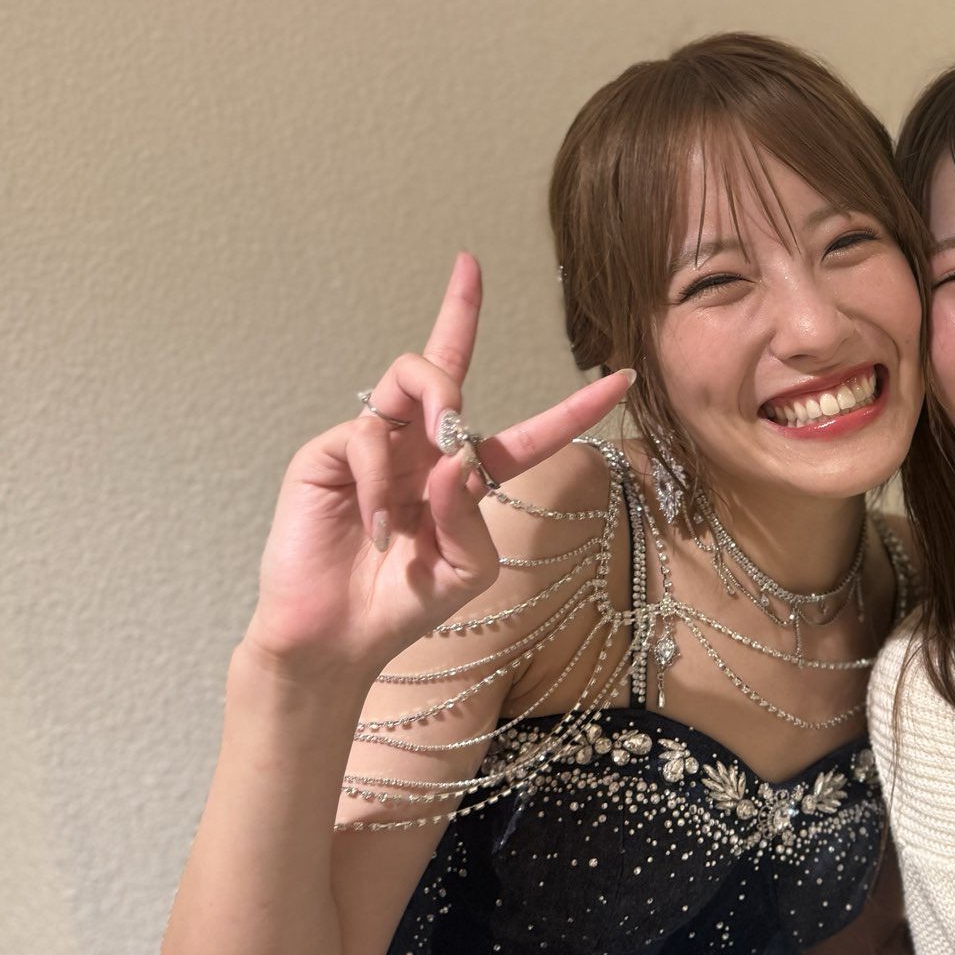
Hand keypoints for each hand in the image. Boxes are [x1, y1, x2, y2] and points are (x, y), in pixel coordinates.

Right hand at [242, 253, 632, 682]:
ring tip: (436, 449)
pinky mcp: (331, 454)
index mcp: (466, 477)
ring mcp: (377, 446)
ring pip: (409, 373)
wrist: (337, 638)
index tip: (624, 377)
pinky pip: (367, 435)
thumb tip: (457, 458)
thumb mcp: (465, 568)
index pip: (528, 434)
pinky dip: (379, 478)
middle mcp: (422, 449)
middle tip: (463, 357)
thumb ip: (472, 515)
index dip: (572, 408)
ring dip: (436, 397)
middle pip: (446, 360)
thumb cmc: (403, 605)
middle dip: (460, 316)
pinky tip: (377, 526)